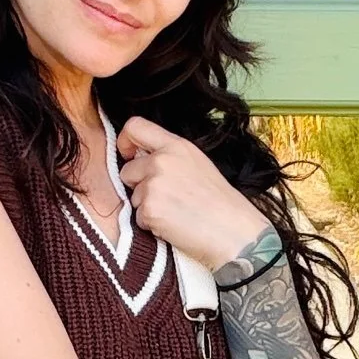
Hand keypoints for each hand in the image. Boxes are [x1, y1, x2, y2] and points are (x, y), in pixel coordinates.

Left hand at [116, 116, 265, 270]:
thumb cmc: (220, 203)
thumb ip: (169, 156)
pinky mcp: (150, 209)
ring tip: (175, 213)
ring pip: (133, 197)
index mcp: (176, 146)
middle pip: (127, 169)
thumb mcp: (198, 164)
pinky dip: (151, 224)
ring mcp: (154, 185)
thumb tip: (142, 158)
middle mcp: (162, 161)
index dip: (125, 141)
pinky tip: (174, 225)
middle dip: (137, 185)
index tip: (128, 154)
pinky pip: (138, 217)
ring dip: (147, 207)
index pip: (135, 126)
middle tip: (165, 197)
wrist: (233, 232)